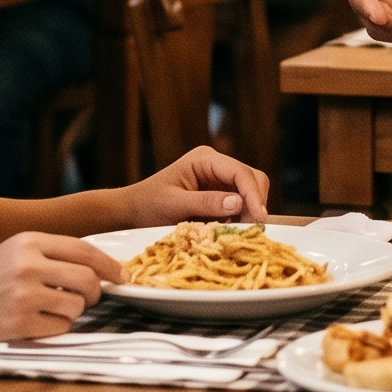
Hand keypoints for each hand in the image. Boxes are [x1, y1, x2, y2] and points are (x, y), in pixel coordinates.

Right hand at [0, 231, 123, 345]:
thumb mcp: (15, 251)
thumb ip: (53, 255)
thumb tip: (102, 268)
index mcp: (29, 241)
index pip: (84, 250)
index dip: (109, 265)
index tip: (122, 276)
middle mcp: (28, 265)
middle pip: (87, 279)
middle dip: (95, 292)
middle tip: (89, 298)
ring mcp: (24, 296)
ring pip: (77, 306)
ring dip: (72, 312)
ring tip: (51, 309)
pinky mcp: (20, 325)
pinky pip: (61, 328)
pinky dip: (57, 328)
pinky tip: (37, 322)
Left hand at [121, 144, 271, 225]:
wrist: (132, 212)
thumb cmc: (147, 204)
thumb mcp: (174, 205)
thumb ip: (205, 202)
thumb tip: (238, 203)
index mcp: (204, 159)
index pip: (240, 173)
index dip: (253, 195)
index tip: (259, 219)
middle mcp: (216, 165)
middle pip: (252, 179)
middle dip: (254, 203)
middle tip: (250, 230)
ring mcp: (218, 180)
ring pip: (249, 193)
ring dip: (248, 213)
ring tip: (237, 233)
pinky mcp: (219, 195)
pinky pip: (240, 205)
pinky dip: (240, 219)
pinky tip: (228, 231)